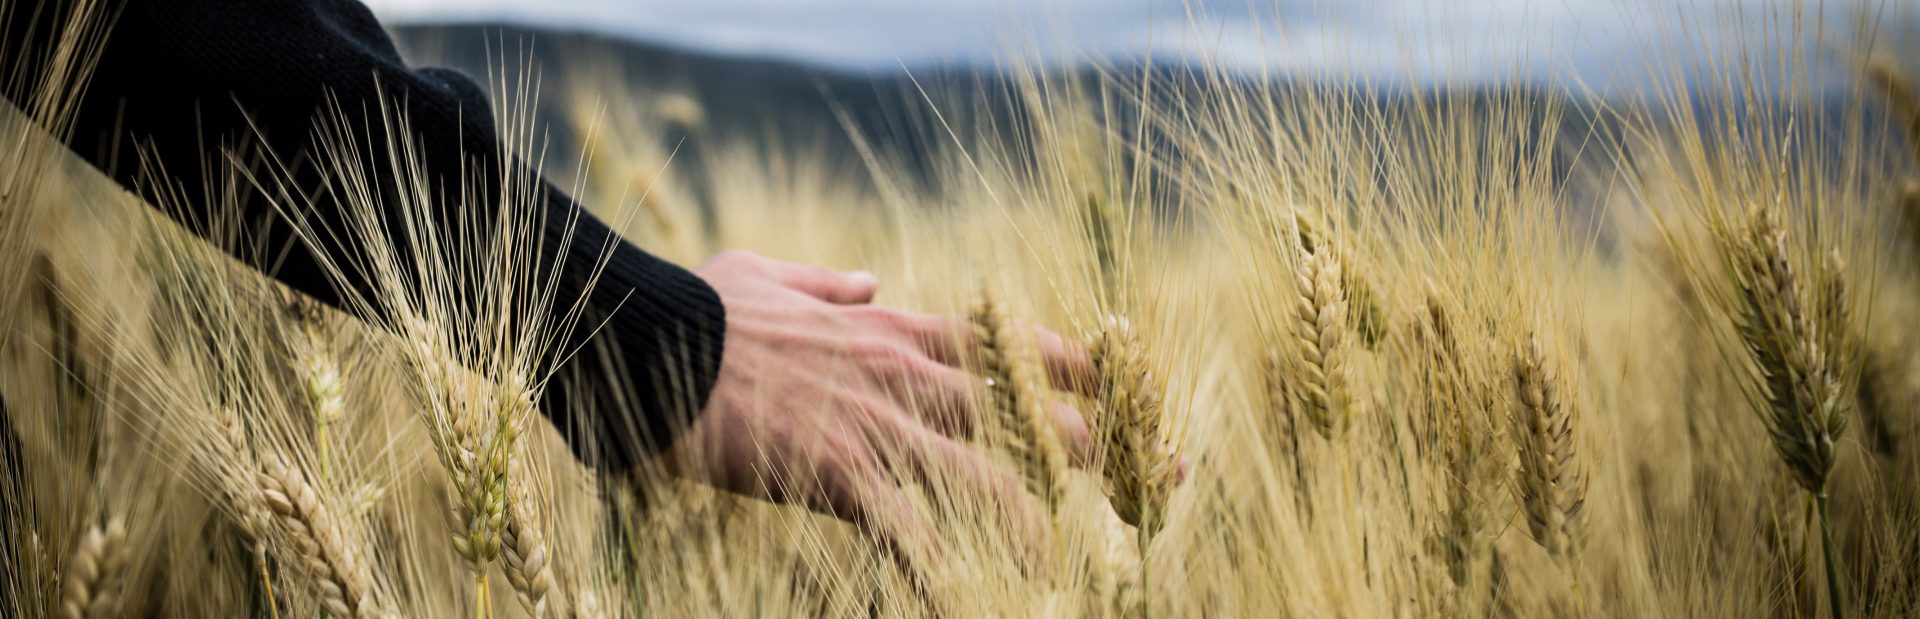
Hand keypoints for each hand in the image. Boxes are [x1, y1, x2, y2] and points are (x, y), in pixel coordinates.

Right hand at [661, 250, 1095, 568]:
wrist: (649, 341)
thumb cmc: (701, 308)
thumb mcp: (772, 274)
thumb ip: (832, 282)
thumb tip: (870, 274)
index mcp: (893, 327)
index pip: (1013, 344)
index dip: (1079, 368)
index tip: (1121, 387)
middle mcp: (904, 375)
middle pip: (1031, 413)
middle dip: (1098, 449)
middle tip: (1153, 478)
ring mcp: (877, 426)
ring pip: (993, 480)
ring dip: (1045, 523)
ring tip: (1088, 559)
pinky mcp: (839, 475)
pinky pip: (912, 533)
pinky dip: (951, 570)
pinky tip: (978, 597)